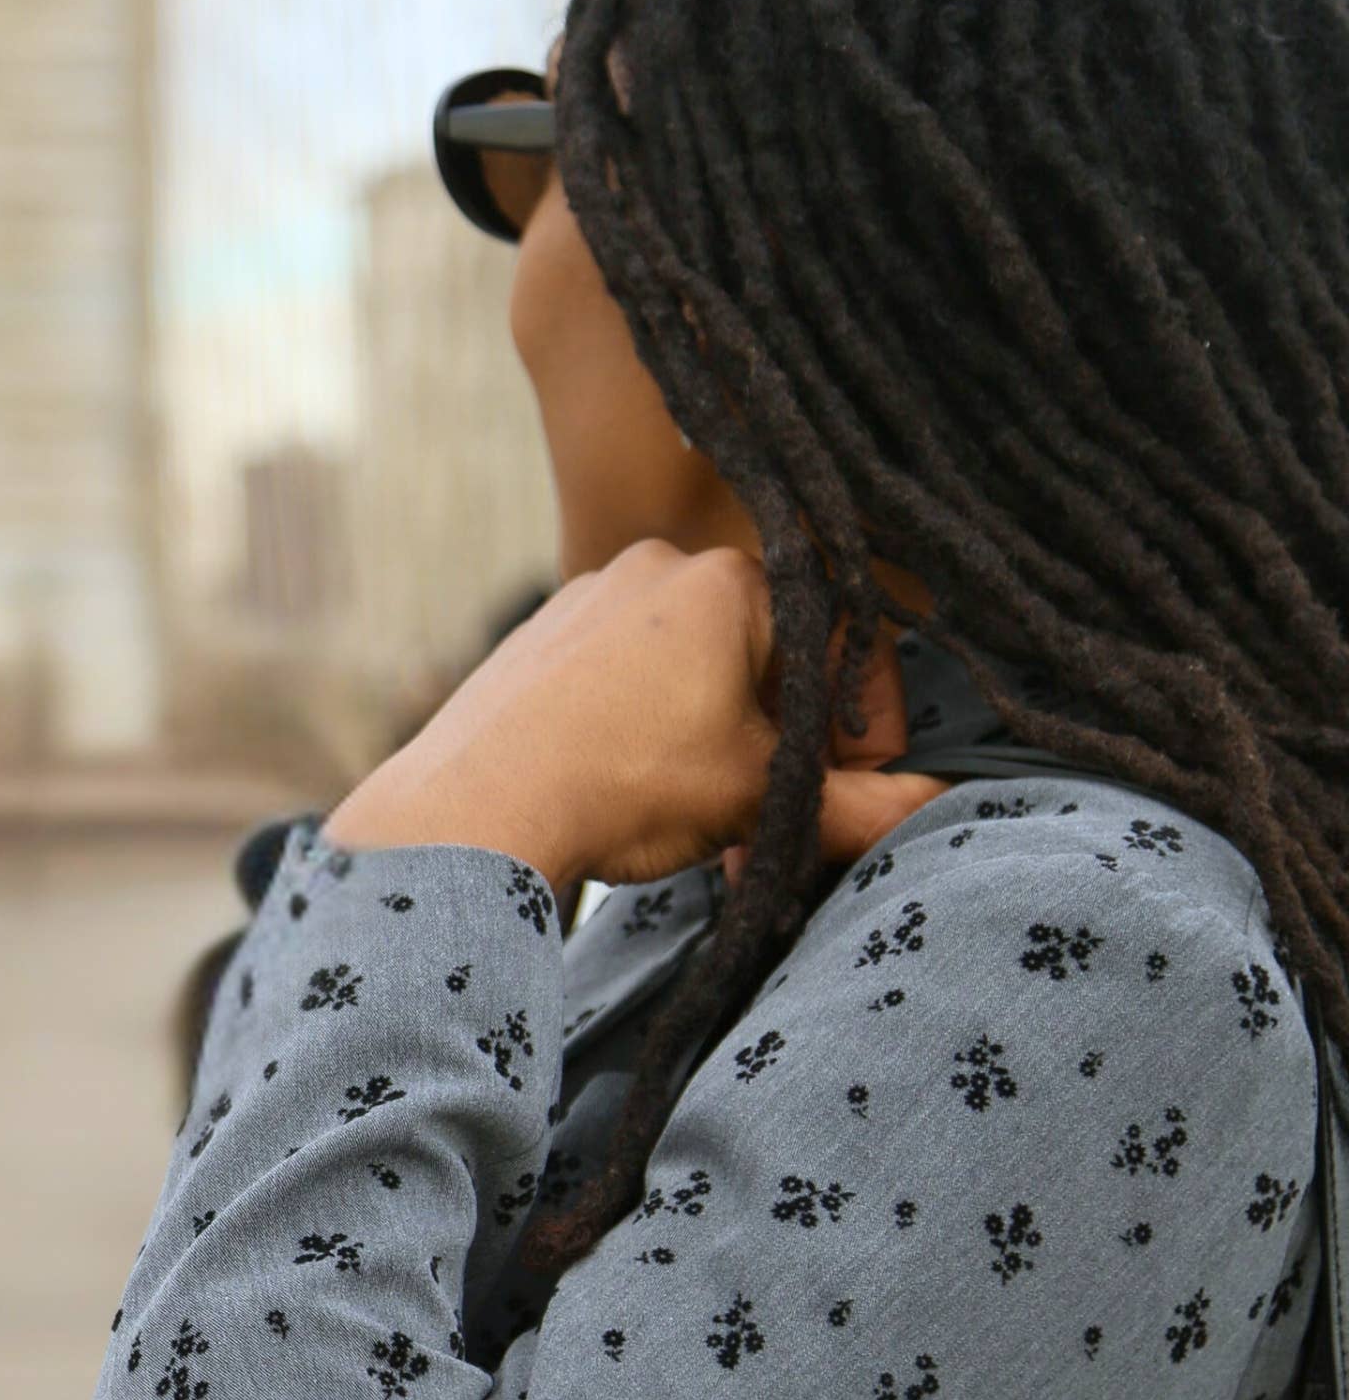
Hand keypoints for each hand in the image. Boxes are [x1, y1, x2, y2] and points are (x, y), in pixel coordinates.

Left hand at [322, 540, 953, 891]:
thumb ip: (856, 803)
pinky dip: (649, 738)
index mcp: (727, 581)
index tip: (857, 783)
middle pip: (761, 659)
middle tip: (777, 823)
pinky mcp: (534, 642)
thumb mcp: (759, 797)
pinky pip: (621, 684)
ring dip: (718, 753)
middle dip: (782, 748)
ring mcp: (585, 600)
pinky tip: (637, 801)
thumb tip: (928, 808)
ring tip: (708, 830)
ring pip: (689, 678)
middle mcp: (655, 568)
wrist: (472, 809)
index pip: (837, 638)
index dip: (864, 721)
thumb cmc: (624, 785)